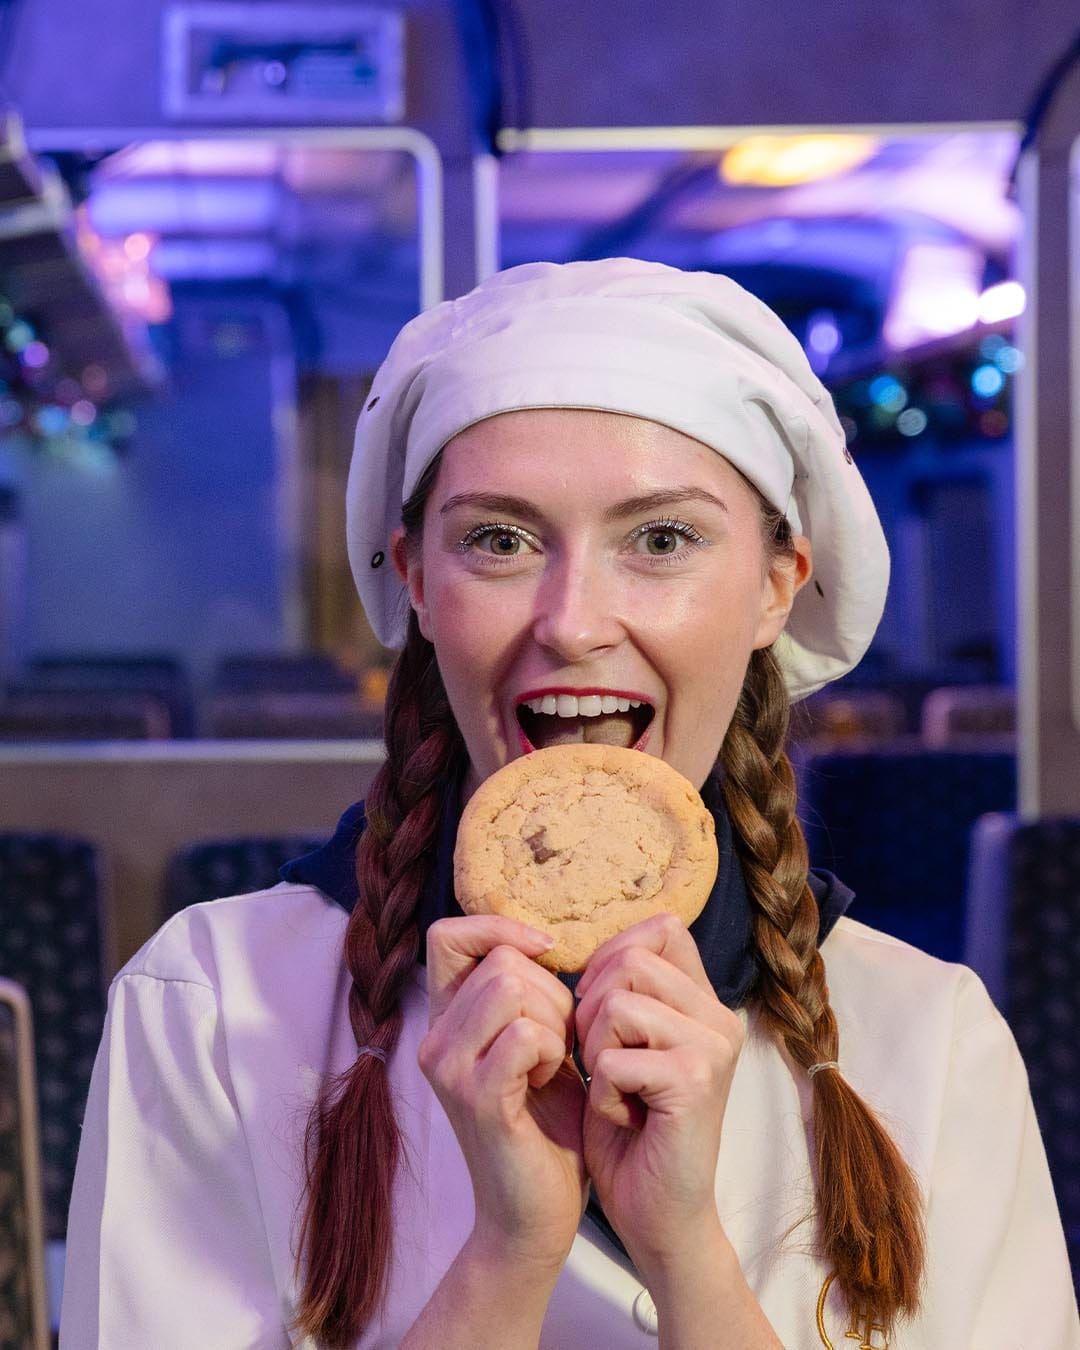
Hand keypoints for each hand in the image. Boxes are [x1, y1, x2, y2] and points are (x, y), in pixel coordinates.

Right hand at [420, 915, 587, 1273]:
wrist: (535, 1213)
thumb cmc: (546, 1123)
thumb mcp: (533, 1041)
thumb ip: (523, 992)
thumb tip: (540, 938)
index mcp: (445, 1019)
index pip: (447, 934)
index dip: (498, 927)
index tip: (545, 953)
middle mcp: (435, 1039)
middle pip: (500, 960)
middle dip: (550, 992)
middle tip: (555, 1044)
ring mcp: (449, 1068)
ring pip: (511, 988)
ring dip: (552, 1021)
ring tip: (549, 1063)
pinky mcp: (475, 1099)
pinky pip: (523, 1035)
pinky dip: (551, 1051)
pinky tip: (547, 1083)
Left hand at [573, 913, 743, 1280]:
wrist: (658, 1216)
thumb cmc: (632, 1132)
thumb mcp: (623, 1045)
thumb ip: (621, 993)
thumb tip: (586, 950)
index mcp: (705, 1003)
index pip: (661, 928)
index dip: (611, 955)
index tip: (595, 1005)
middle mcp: (720, 1017)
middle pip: (630, 960)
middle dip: (592, 1009)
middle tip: (603, 1063)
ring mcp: (713, 1046)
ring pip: (617, 1003)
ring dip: (594, 1050)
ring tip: (616, 1089)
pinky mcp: (695, 1080)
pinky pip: (613, 1057)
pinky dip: (603, 1091)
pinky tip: (625, 1118)